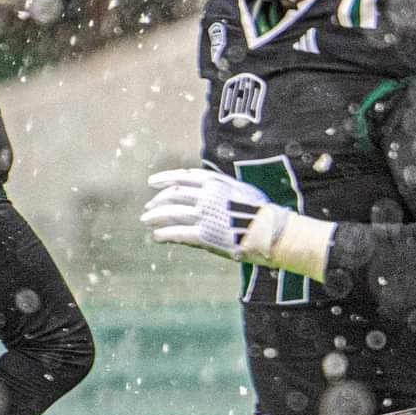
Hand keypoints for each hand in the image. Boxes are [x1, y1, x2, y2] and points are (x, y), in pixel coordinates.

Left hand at [141, 167, 284, 262]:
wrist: (269, 231)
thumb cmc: (260, 212)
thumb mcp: (240, 191)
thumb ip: (221, 189)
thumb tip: (208, 190)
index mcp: (215, 182)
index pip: (183, 177)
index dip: (165, 179)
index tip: (152, 183)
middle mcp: (206, 196)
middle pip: (173, 195)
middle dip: (158, 201)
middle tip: (148, 208)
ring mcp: (203, 215)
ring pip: (171, 213)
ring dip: (155, 217)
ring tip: (146, 221)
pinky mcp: (203, 234)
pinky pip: (177, 233)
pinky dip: (164, 234)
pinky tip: (156, 236)